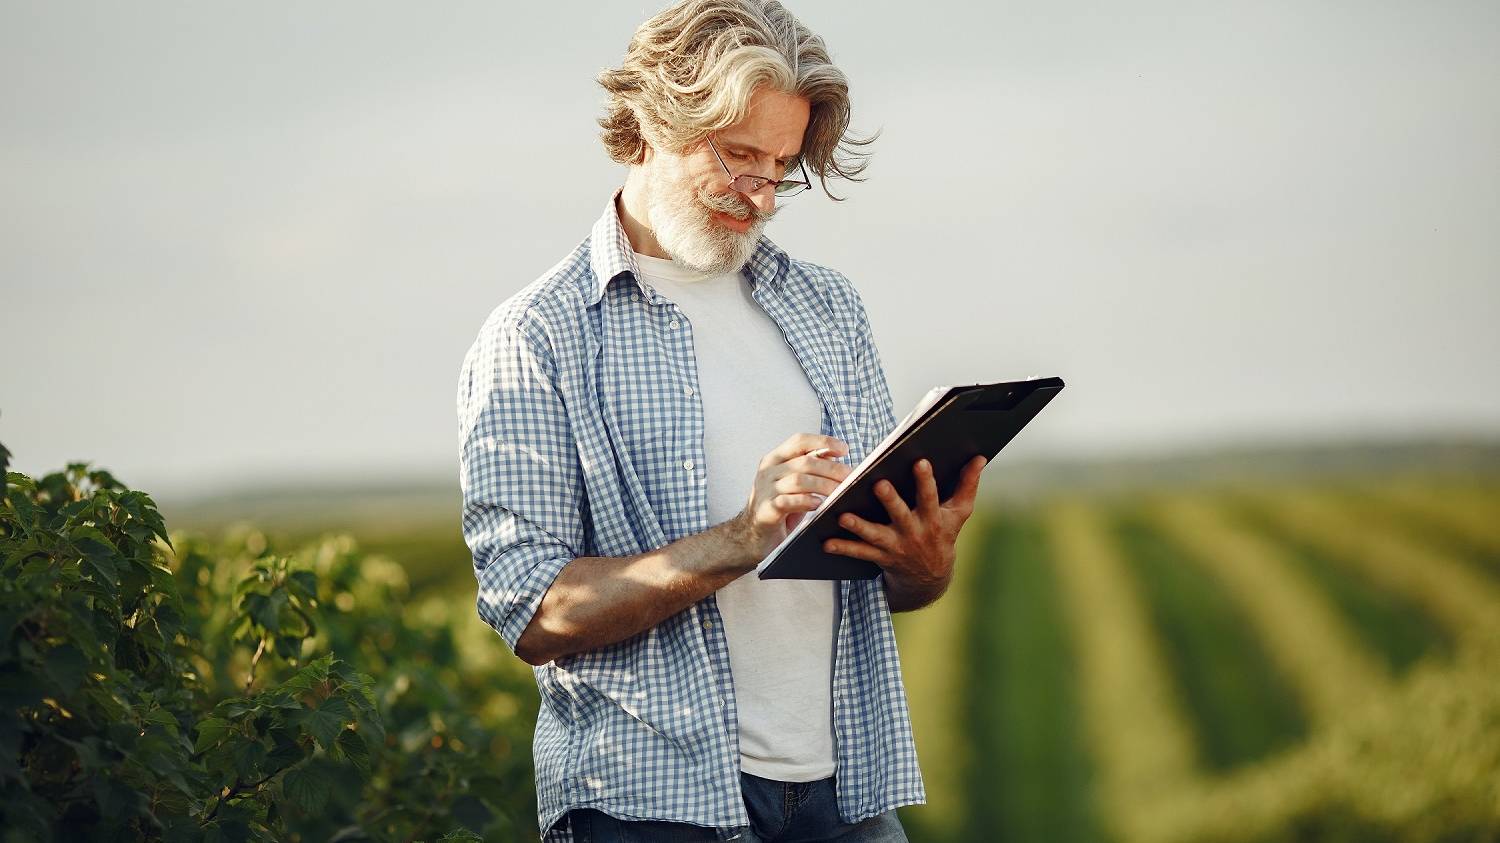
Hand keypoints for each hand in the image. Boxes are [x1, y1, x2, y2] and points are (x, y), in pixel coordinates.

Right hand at [735, 433, 851, 559]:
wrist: (751, 536)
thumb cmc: (778, 508)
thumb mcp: (793, 484)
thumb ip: (809, 469)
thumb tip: (838, 457)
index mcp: (775, 459)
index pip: (799, 441)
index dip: (823, 441)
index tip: (844, 449)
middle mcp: (768, 471)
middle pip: (805, 462)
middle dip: (832, 469)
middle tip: (850, 478)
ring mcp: (764, 490)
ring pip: (799, 480)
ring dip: (824, 486)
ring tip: (840, 493)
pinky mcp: (765, 510)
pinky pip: (787, 501)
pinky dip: (806, 501)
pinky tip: (819, 505)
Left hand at [823, 455, 987, 592]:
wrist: (930, 577)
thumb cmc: (944, 535)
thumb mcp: (959, 513)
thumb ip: (968, 484)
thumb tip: (980, 457)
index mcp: (933, 519)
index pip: (930, 497)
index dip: (926, 481)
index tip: (920, 462)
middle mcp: (914, 533)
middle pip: (901, 515)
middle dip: (890, 501)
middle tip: (878, 484)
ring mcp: (896, 547)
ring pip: (875, 536)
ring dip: (858, 527)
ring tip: (842, 516)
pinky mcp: (880, 557)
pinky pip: (860, 553)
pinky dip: (843, 548)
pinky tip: (826, 542)